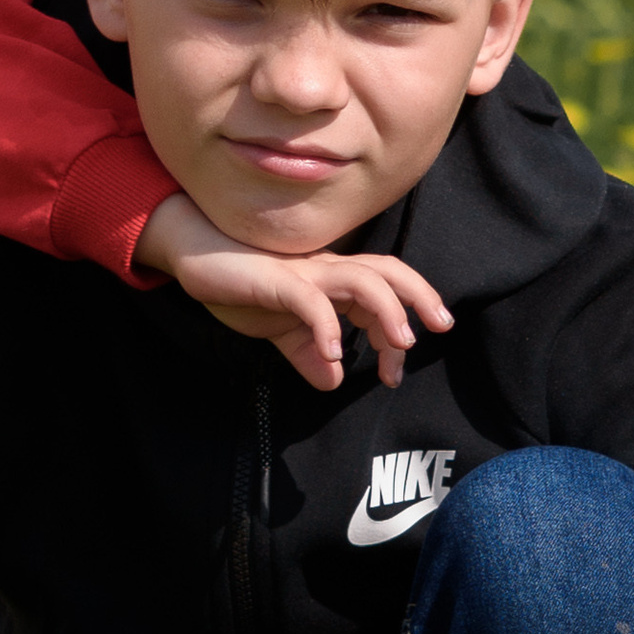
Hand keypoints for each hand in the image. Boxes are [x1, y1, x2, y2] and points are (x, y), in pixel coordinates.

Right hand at [135, 194, 451, 389]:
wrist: (193, 253)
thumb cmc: (239, 284)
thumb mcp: (279, 329)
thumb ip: (308, 352)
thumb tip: (332, 380)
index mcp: (331, 281)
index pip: (382, 297)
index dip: (396, 330)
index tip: (394, 372)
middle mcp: (326, 270)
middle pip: (387, 272)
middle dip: (419, 297)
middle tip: (440, 327)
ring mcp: (302, 272)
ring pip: (361, 279)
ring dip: (386, 310)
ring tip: (400, 343)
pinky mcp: (275, 281)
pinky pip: (309, 301)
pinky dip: (325, 326)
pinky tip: (332, 354)